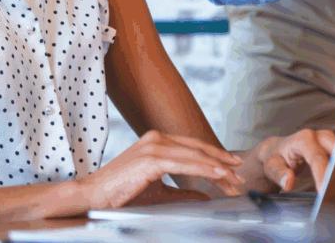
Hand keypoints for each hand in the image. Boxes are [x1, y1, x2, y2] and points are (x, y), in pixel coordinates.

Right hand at [79, 130, 244, 208]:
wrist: (94, 197)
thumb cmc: (121, 195)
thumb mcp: (158, 192)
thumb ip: (181, 191)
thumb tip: (204, 196)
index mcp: (157, 141)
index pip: (194, 147)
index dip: (215, 156)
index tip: (233, 167)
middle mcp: (157, 138)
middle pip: (199, 149)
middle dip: (222, 163)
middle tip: (240, 175)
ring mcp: (154, 146)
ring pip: (196, 156)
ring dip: (218, 169)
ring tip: (234, 180)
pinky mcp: (151, 159)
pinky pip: (186, 164)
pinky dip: (205, 169)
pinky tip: (219, 176)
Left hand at [241, 129, 334, 191]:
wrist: (276, 151)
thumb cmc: (274, 159)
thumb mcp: (271, 167)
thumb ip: (279, 174)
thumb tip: (289, 181)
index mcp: (303, 139)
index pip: (317, 158)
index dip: (322, 174)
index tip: (325, 191)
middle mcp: (319, 136)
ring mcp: (328, 141)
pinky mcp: (334, 148)